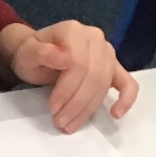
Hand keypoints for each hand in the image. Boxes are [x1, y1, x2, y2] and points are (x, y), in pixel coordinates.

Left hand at [0, 20, 138, 132]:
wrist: (36, 53)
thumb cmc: (31, 54)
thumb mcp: (27, 53)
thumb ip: (41, 53)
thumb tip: (65, 58)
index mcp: (73, 31)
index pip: (78, 63)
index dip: (66, 89)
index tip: (52, 107)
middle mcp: (95, 38)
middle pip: (93, 75)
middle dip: (77, 103)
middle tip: (60, 122)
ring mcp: (107, 52)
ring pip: (105, 84)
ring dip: (89, 108)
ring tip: (70, 125)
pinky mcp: (114, 67)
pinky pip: (128, 83)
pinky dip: (126, 99)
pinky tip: (116, 114)